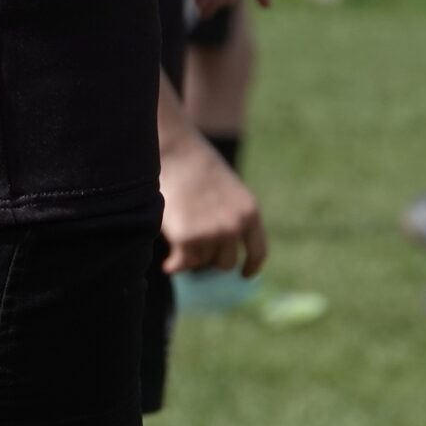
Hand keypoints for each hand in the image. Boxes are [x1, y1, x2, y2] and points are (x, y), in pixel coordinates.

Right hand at [159, 128, 267, 276]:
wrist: (174, 150)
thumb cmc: (196, 165)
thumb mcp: (225, 190)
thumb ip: (229, 217)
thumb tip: (217, 255)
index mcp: (249, 212)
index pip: (257, 252)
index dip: (251, 266)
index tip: (244, 274)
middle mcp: (234, 226)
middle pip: (225, 263)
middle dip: (210, 257)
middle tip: (195, 245)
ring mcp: (211, 233)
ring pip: (200, 261)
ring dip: (190, 252)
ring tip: (178, 232)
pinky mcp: (186, 237)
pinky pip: (182, 263)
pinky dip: (174, 265)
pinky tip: (168, 264)